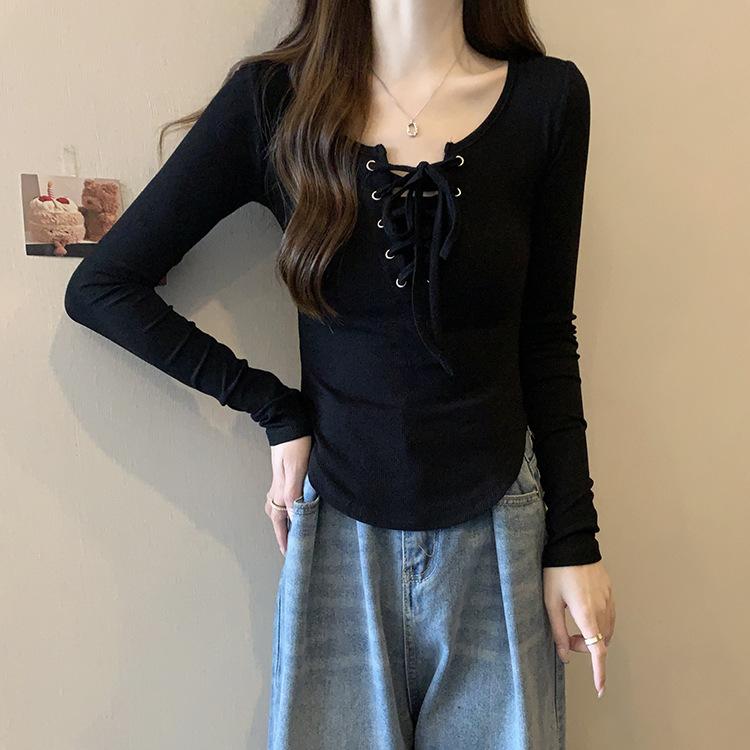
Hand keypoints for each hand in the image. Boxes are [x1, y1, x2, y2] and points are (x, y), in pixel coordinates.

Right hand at [264, 435, 311, 555]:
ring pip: (276, 507)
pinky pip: (280, 498)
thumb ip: (293, 492)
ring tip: (290, 533)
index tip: (289, 554)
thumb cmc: (295, 445)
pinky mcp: (282, 475)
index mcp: (280, 491)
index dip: (285, 538)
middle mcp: (276, 489)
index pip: (281, 520)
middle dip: (281, 534)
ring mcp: (278, 481)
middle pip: (275, 517)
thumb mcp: (296, 468)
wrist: (287, 423)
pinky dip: (284, 509)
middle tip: (289, 548)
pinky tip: (291, 508)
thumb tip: (293, 517)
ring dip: (282, 522)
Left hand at [543, 560, 614, 697]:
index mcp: (587, 614)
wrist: (573, 543)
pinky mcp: (610, 592)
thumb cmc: (557, 571)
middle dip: (585, 647)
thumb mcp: (551, 601)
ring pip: (607, 630)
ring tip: (573, 622)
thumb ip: (558, 631)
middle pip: (600, 642)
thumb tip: (564, 656)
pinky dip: (600, 624)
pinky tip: (585, 613)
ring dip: (592, 635)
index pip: (597, 651)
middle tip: (567, 638)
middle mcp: (603, 610)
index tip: (600, 689)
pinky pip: (610, 617)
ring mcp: (609, 600)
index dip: (599, 672)